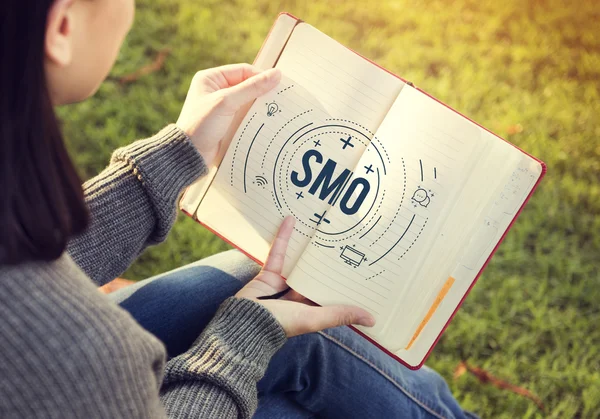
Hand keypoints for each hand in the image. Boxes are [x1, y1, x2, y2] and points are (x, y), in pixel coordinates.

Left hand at [176, 63, 280, 164]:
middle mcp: (216, 90)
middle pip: (247, 85)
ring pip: (248, 101)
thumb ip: (251, 88)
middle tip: (280, 98)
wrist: (190, 155)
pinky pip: (246, 115)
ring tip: (276, 110)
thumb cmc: (201, 125)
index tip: (279, 84)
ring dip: (260, 106)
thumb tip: (276, 74)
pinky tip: (266, 121)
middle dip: (262, 92)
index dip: (261, 76)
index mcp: (211, 78)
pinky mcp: (227, 122)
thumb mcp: (226, 102)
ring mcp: (222, 107)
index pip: (243, 71)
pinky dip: (255, 117)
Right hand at [236, 217, 375, 336]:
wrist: (245, 322)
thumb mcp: (315, 318)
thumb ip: (341, 315)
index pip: (332, 292)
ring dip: (308, 246)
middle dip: (329, 260)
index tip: (362, 266)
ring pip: (299, 261)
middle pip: (317, 274)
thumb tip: (373, 320)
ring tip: (322, 227)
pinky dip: (284, 237)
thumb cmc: (282, 323)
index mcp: (312, 309)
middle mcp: (299, 296)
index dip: (345, 281)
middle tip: (346, 237)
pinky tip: (291, 220)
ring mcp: (284, 283)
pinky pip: (279, 252)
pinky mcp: (269, 273)